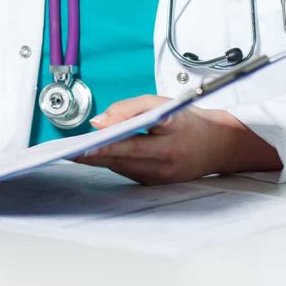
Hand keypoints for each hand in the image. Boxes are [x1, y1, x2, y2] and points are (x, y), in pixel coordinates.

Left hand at [75, 95, 280, 184]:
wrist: (217, 145)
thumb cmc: (187, 121)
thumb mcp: (161, 103)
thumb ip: (128, 109)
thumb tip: (99, 122)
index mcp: (170, 137)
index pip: (132, 142)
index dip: (106, 144)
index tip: (85, 143)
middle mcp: (166, 160)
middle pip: (122, 158)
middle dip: (93, 154)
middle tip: (68, 151)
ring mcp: (161, 175)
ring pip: (121, 166)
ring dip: (98, 159)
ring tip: (74, 151)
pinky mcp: (155, 182)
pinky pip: (127, 171)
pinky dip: (111, 162)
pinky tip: (95, 155)